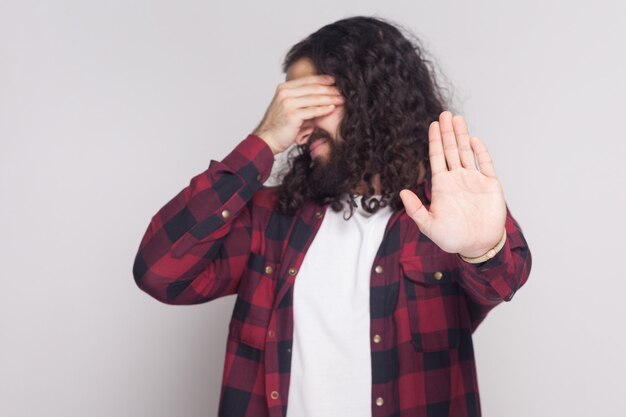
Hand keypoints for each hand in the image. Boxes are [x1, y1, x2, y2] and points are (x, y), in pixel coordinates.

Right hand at [253, 75, 344, 154]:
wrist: (267, 139)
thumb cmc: (279, 125)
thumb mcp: (287, 106)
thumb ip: (299, 99)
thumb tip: (318, 95)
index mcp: (283, 88)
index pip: (306, 81)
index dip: (321, 79)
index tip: (334, 80)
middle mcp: (285, 93)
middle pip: (312, 88)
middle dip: (329, 89)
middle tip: (341, 91)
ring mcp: (288, 104)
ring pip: (314, 99)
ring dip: (329, 99)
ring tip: (341, 99)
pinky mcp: (292, 115)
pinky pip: (312, 111)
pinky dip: (324, 109)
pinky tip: (332, 108)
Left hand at [399, 111, 506, 256]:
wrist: (478, 246)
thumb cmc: (452, 238)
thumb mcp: (429, 226)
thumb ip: (416, 210)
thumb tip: (402, 192)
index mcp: (442, 186)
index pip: (437, 158)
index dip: (435, 141)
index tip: (432, 125)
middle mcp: (457, 179)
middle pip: (451, 150)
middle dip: (447, 132)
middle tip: (444, 113)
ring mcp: (474, 180)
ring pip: (467, 152)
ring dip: (462, 136)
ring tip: (457, 118)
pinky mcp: (490, 185)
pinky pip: (486, 164)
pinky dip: (481, 152)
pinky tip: (474, 140)